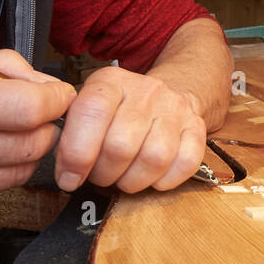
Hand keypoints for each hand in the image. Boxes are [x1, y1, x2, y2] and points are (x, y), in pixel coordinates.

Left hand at [53, 65, 207, 192]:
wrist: (164, 97)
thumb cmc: (118, 112)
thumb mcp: (88, 109)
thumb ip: (71, 134)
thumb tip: (66, 173)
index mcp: (111, 82)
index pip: (91, 112)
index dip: (76, 153)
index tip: (69, 178)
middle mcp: (146, 90)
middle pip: (121, 145)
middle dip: (103, 174)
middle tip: (99, 176)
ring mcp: (175, 108)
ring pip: (154, 159)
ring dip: (132, 181)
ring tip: (123, 178)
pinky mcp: (197, 127)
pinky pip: (185, 164)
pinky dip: (164, 181)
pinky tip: (151, 177)